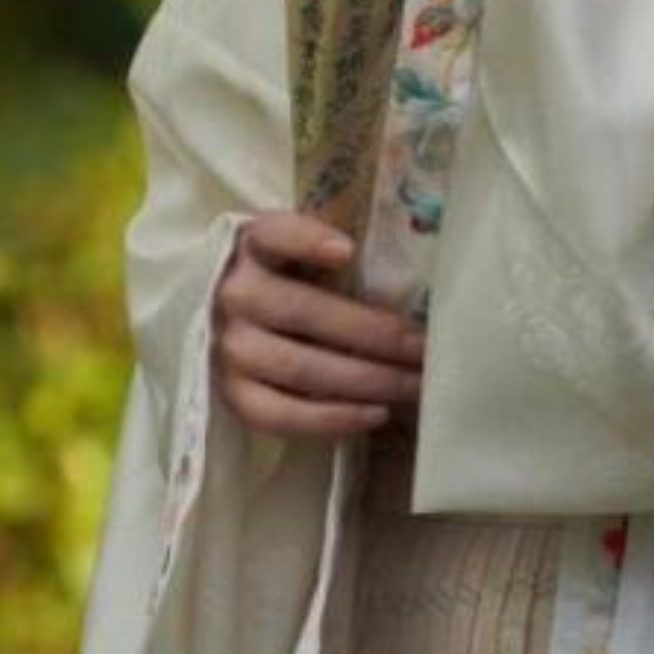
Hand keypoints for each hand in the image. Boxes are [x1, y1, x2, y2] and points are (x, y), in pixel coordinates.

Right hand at [212, 210, 425, 440]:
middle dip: (375, 334)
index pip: (275, 234)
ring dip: (367, 380)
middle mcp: (236, 295)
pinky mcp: (231, 395)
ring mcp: (229, 348)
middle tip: (424, 347)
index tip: (348, 251)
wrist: (231, 316)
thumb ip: (336, 247)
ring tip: (413, 384)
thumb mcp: (302, 248)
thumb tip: (409, 271)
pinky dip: (333, 419)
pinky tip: (376, 413)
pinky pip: (282, 414)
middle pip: (307, 314)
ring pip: (302, 369)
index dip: (307, 241)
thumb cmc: (287, 275)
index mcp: (254, 245)